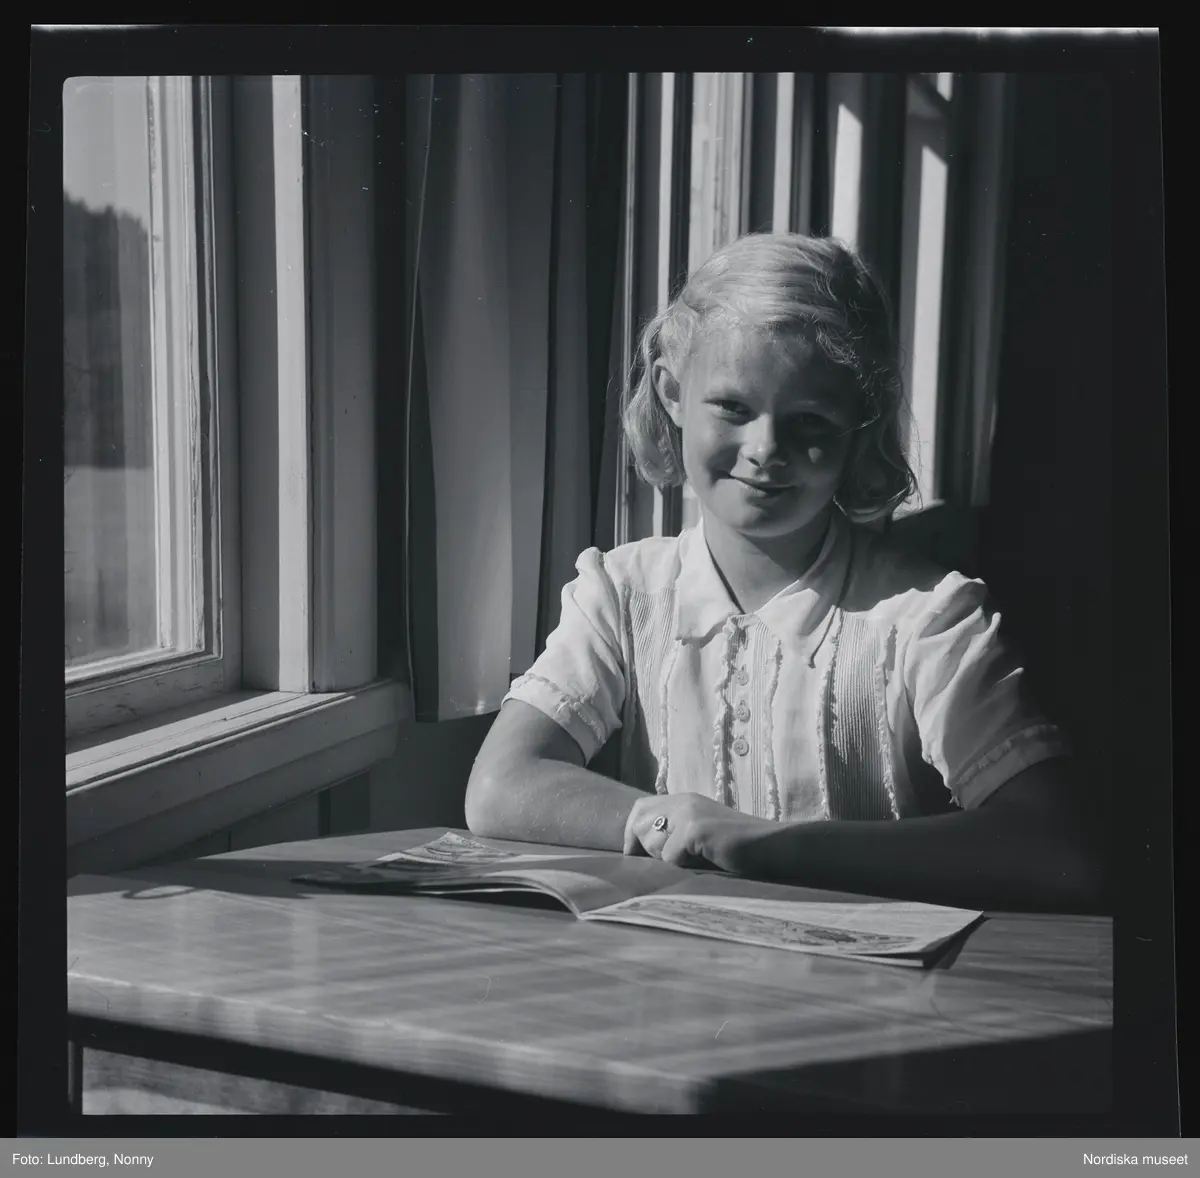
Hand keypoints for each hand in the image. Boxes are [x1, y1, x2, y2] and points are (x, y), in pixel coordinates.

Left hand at [622, 792, 773, 873]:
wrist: (776, 849)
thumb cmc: (742, 853)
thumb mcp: (703, 839)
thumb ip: (677, 838)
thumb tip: (641, 856)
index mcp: (685, 801)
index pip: (639, 809)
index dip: (634, 834)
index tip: (641, 859)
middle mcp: (684, 801)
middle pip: (637, 820)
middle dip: (643, 847)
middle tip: (668, 864)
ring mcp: (690, 813)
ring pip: (651, 841)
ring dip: (665, 859)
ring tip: (692, 863)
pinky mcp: (696, 829)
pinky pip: (670, 857)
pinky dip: (683, 869)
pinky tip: (706, 865)